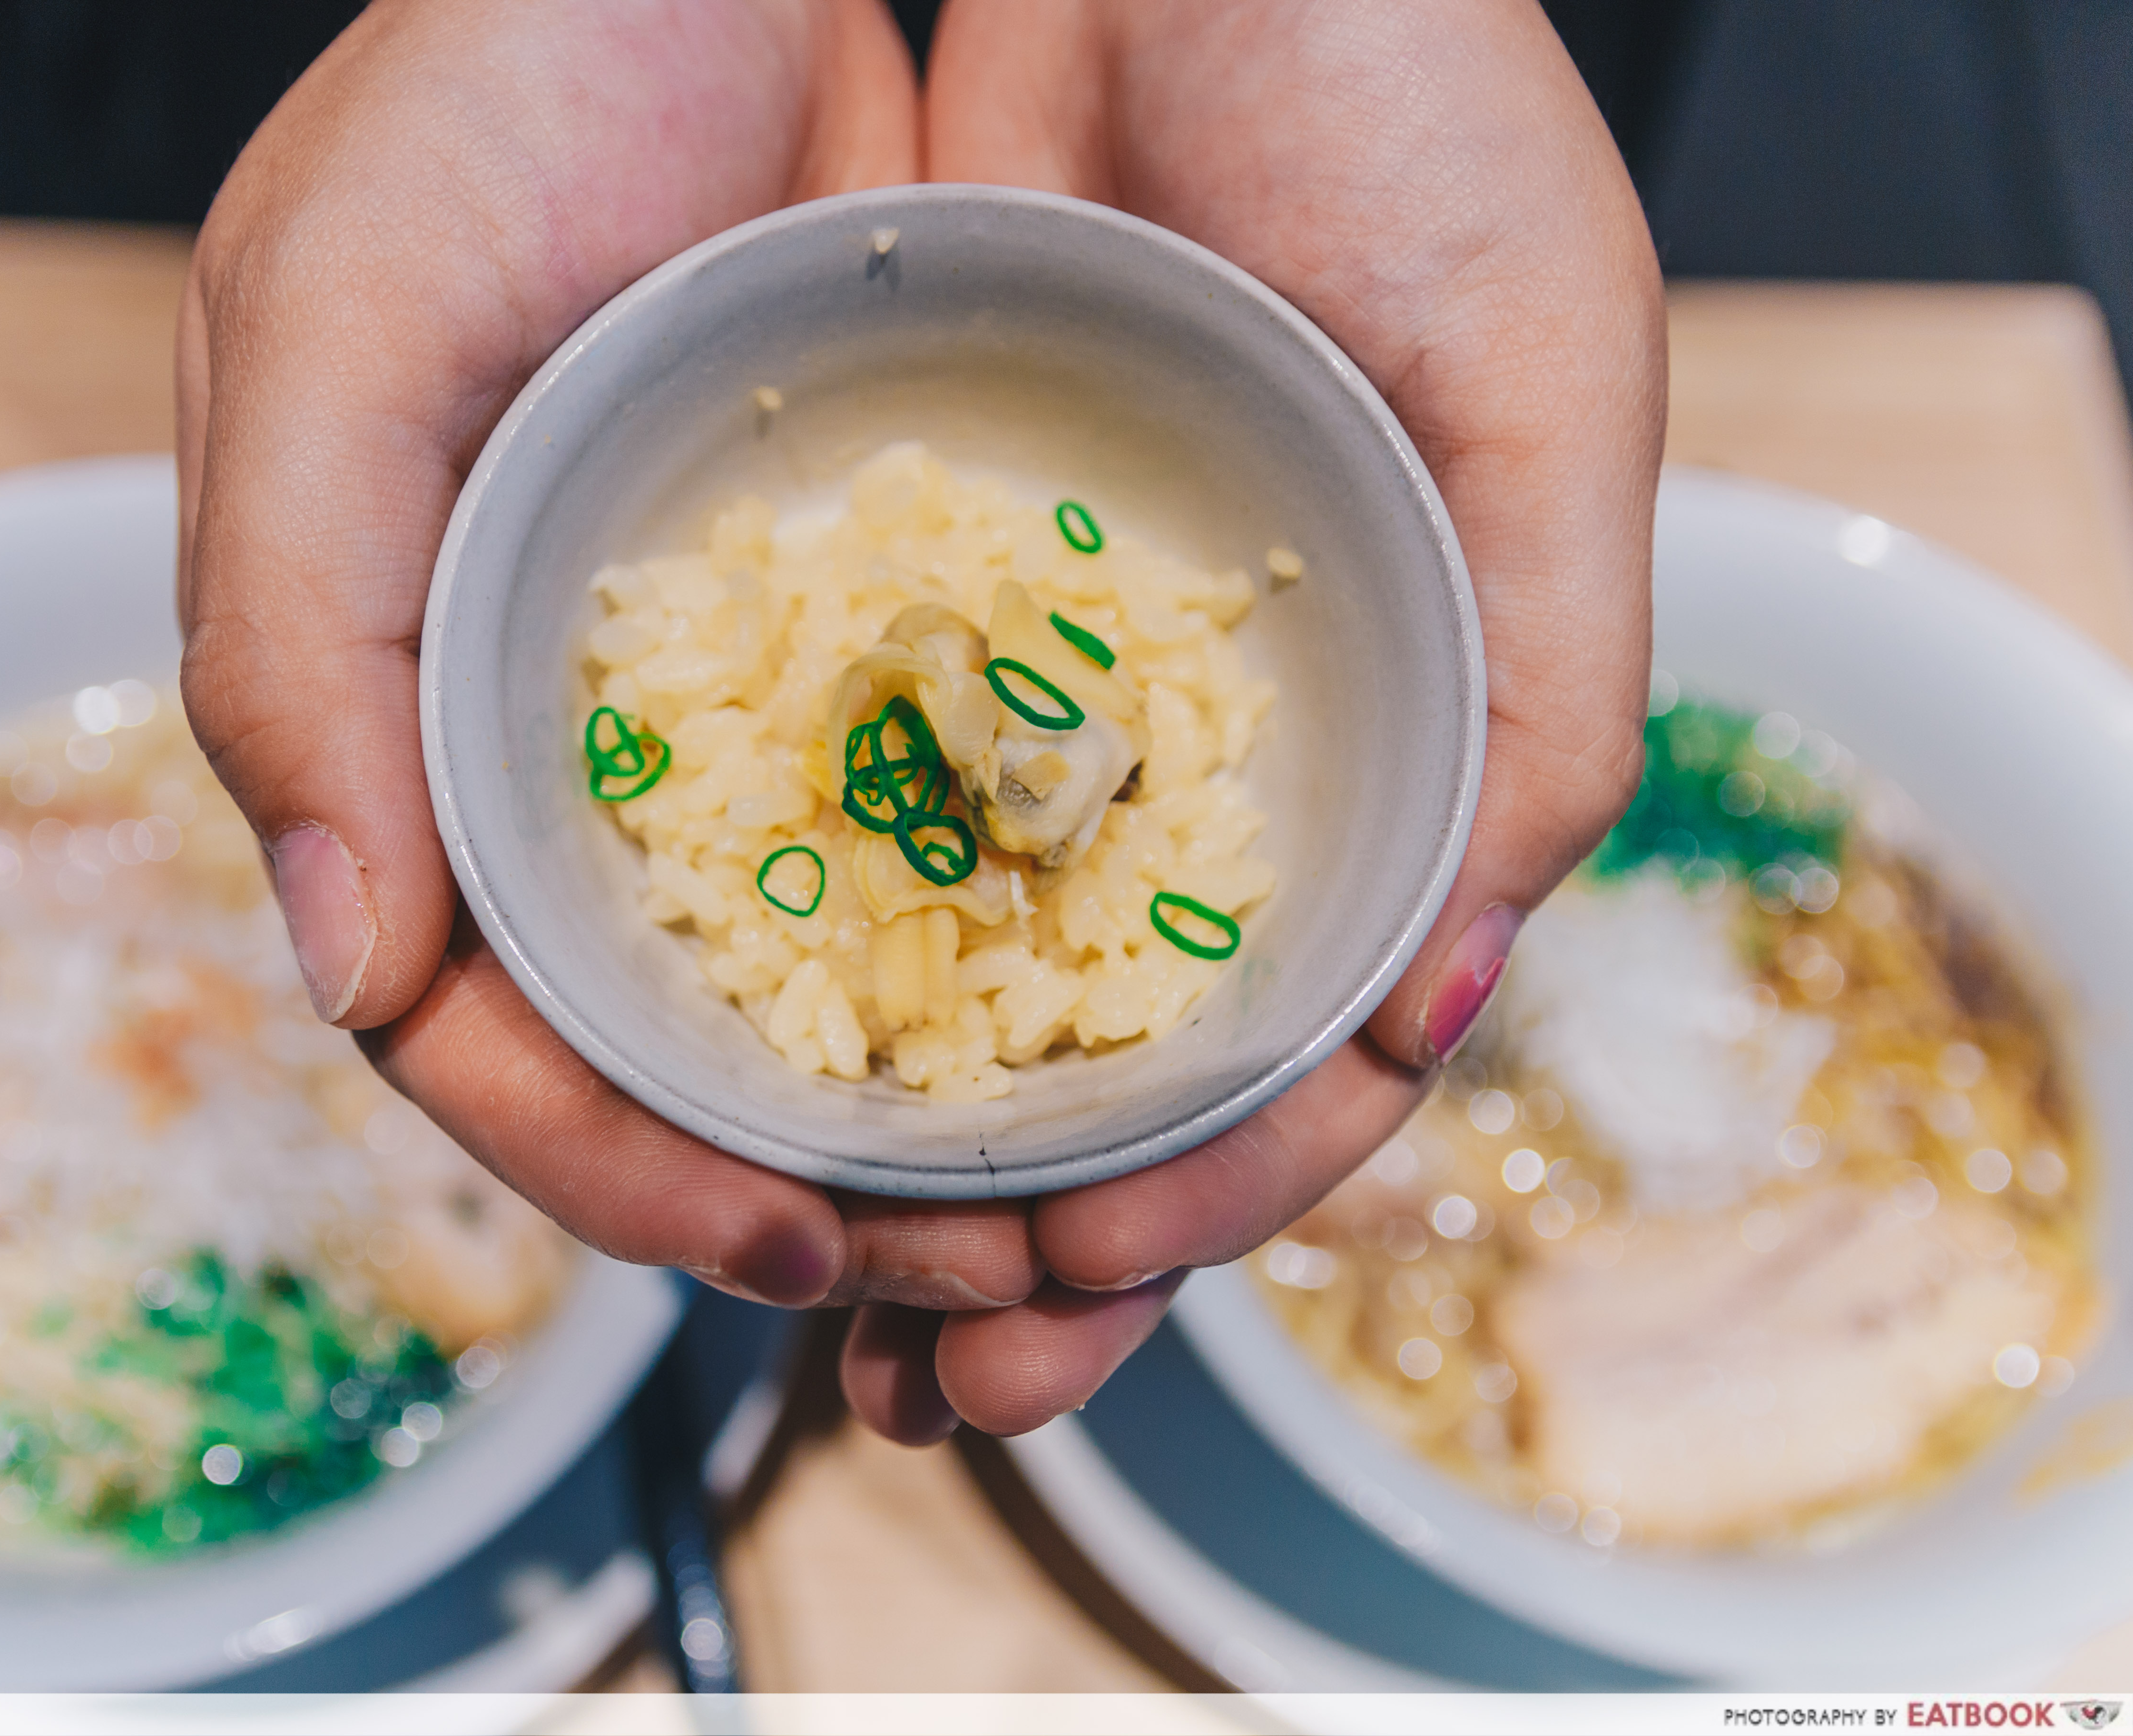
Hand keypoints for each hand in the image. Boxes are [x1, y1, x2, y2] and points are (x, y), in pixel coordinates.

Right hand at [178, 2, 1054, 1339]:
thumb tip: (342, 969)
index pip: (480, 1021)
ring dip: (909, 1111)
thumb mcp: (334, 327)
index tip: (781, 1238)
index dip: (608, 1165)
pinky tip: (1098, 1015)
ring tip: (1056, 1202)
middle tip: (976, 1276)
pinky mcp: (849, 622)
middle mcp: (550, 735)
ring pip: (793, 971)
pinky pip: (914, 829)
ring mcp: (708, 690)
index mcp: (399, 710)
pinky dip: (989, 943)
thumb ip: (295, 641)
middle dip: (794, 1181)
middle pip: (653, 1038)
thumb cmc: (492, 88)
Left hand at [838, 0, 1665, 1441]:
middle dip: (1024, 1242)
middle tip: (927, 1376)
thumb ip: (1542, 701)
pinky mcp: (921, 611)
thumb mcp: (1546, 384)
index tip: (1072, 1282)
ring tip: (817, 1289)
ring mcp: (1053, 694)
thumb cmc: (1414, 113)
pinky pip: (856, 819)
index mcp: (1379, 752)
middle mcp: (1200, 753)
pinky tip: (738, 1068)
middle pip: (1114, 1059)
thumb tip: (1429, 1011)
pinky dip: (808, 959)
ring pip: (971, 986)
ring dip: (901, 1150)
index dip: (1197, 1195)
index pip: (1294, 1050)